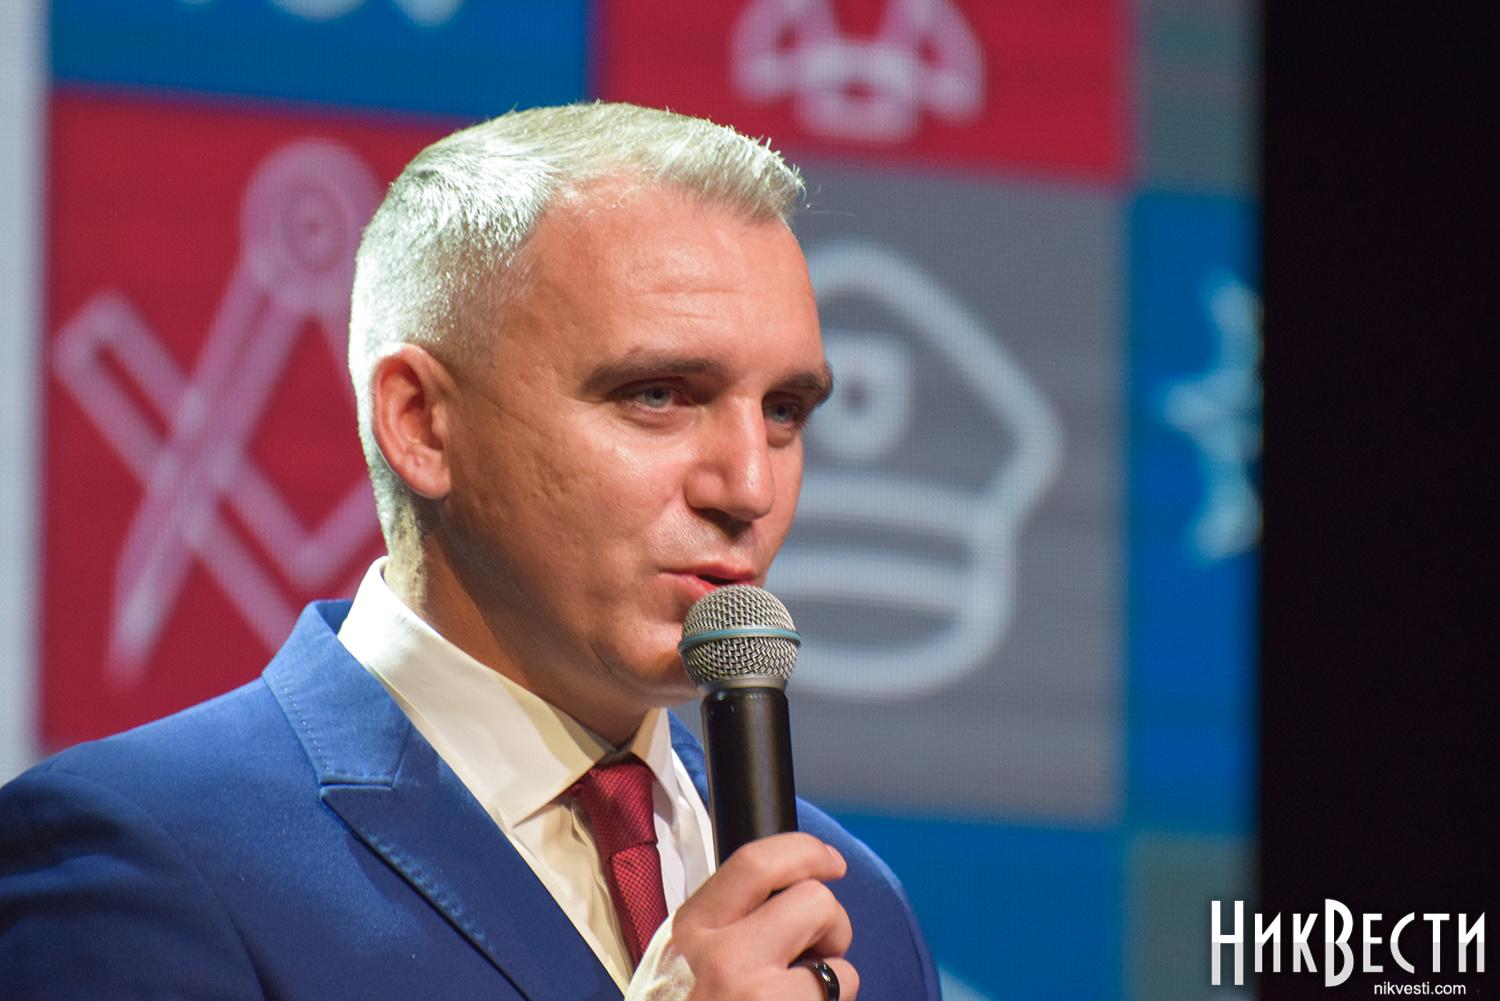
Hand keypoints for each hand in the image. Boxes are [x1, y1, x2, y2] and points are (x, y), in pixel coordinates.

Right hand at [627, 832, 858, 1000]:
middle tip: (814, 955)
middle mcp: (725, 959)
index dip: (806, 852)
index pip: (756, 863)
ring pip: (839, 964)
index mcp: (694, 930)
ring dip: (833, 983)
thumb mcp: (688, 962)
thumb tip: (793, 890)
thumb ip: (728, 923)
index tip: (831, 862)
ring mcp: (761, 1000)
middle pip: (815, 901)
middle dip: (831, 926)